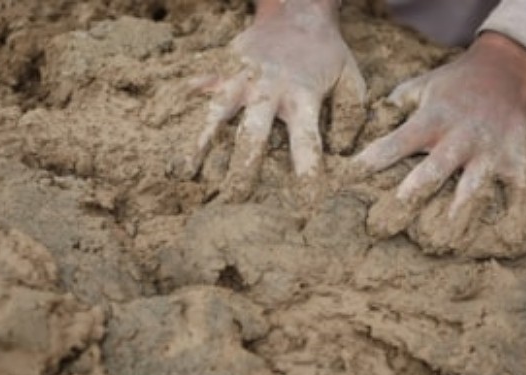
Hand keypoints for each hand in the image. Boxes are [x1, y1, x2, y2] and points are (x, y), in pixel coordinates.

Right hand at [172, 0, 365, 202]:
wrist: (299, 10)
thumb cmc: (326, 53)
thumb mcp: (350, 79)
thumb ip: (350, 115)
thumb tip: (343, 152)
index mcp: (304, 97)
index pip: (306, 143)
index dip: (306, 174)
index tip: (304, 205)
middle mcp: (270, 90)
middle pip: (253, 135)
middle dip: (243, 169)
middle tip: (234, 200)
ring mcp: (244, 78)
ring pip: (220, 113)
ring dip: (205, 142)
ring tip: (190, 171)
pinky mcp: (226, 68)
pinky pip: (205, 86)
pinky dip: (191, 103)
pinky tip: (174, 123)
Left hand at [351, 33, 525, 246]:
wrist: (508, 70)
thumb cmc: (452, 86)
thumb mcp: (419, 87)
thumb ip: (390, 108)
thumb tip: (356, 130)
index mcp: (433, 119)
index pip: (398, 142)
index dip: (374, 160)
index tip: (351, 178)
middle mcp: (461, 138)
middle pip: (434, 172)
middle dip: (411, 195)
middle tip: (387, 222)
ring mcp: (490, 153)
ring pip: (472, 189)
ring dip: (455, 216)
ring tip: (439, 243)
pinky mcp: (516, 163)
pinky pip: (514, 195)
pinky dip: (508, 218)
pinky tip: (495, 240)